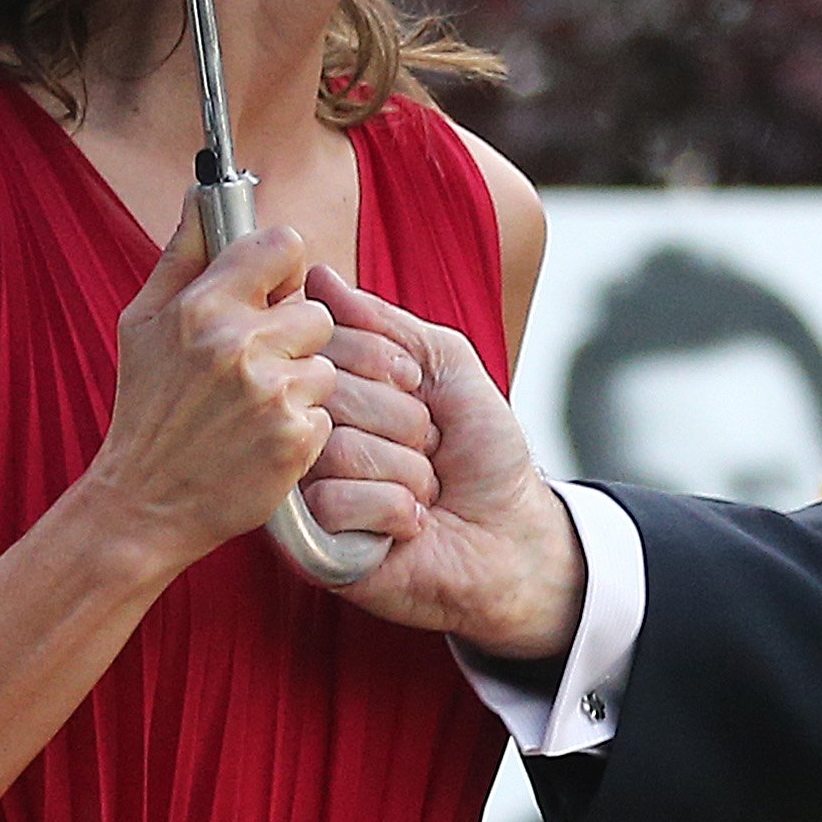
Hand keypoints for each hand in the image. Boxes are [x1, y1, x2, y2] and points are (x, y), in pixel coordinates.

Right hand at [76, 214, 341, 580]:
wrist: (143, 502)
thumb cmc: (145, 407)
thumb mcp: (142, 322)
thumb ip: (182, 254)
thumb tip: (203, 192)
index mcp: (203, 306)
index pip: (284, 245)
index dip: (283, 268)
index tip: (271, 292)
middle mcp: (240, 345)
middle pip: (315, 311)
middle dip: (293, 336)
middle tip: (256, 366)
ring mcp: (272, 394)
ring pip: (325, 364)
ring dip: (300, 384)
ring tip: (254, 408)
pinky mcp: (297, 440)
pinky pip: (326, 413)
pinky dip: (302, 428)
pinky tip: (263, 440)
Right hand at [301, 264, 583, 662]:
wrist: (513, 534)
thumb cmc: (482, 452)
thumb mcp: (447, 365)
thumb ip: (386, 324)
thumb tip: (318, 278)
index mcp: (335, 392)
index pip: (329, 343)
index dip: (390, 366)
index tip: (421, 392)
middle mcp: (312, 437)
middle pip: (333, 394)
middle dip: (406, 420)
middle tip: (429, 449)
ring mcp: (308, 491)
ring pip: (338, 448)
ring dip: (407, 470)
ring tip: (423, 490)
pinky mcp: (313, 543)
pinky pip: (337, 500)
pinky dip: (393, 510)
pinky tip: (408, 526)